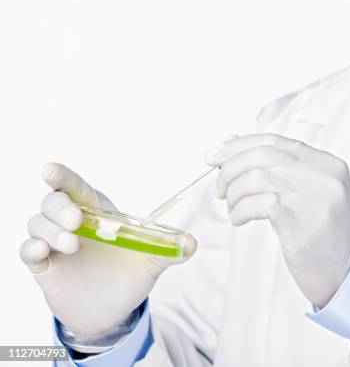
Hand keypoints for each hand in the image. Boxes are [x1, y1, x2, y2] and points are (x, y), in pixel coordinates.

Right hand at [20, 163, 195, 337]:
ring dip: (50, 230)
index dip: (62, 176)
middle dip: (60, 207)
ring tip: (72, 245)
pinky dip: (31, 249)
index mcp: (98, 212)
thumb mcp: (152, 261)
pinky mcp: (45, 267)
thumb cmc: (130, 275)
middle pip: (53, 201)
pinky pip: (27, 251)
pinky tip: (43, 253)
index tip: (50, 170)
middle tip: (76, 221)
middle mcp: (73, 223)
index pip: (76, 187)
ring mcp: (56, 244)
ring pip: (37, 223)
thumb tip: (191, 243)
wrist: (113, 310)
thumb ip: (169, 250)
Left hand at [211, 133, 349, 307]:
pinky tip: (239, 220)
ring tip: (232, 208)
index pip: (275, 141)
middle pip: (263, 154)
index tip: (214, 155)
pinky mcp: (299, 219)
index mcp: (326, 163)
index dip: (240, 145)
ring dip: (234, 193)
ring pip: (256, 177)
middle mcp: (323, 173)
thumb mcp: (307, 194)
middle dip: (231, 167)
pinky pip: (257, 203)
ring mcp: (313, 194)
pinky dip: (239, 210)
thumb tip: (230, 143)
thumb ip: (277, 169)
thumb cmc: (323, 234)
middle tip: (218, 187)